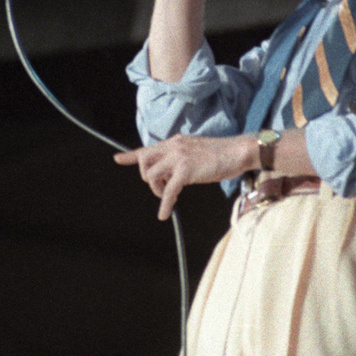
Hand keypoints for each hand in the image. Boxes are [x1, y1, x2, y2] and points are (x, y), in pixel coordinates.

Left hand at [114, 134, 254, 219]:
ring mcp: (179, 157)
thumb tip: (173, 170)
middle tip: (161, 187)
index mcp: (175, 142)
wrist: (237, 151)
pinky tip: (165, 213)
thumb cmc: (222, 154)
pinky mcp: (186, 170)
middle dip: (147, 178)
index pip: (148, 148)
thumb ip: (181, 157)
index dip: (130, 155)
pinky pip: (168, 190)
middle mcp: (173, 146)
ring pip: (151, 175)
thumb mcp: (196, 151)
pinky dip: (164, 204)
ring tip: (169, 195)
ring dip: (156, 189)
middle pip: (144, 161)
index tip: (118, 158)